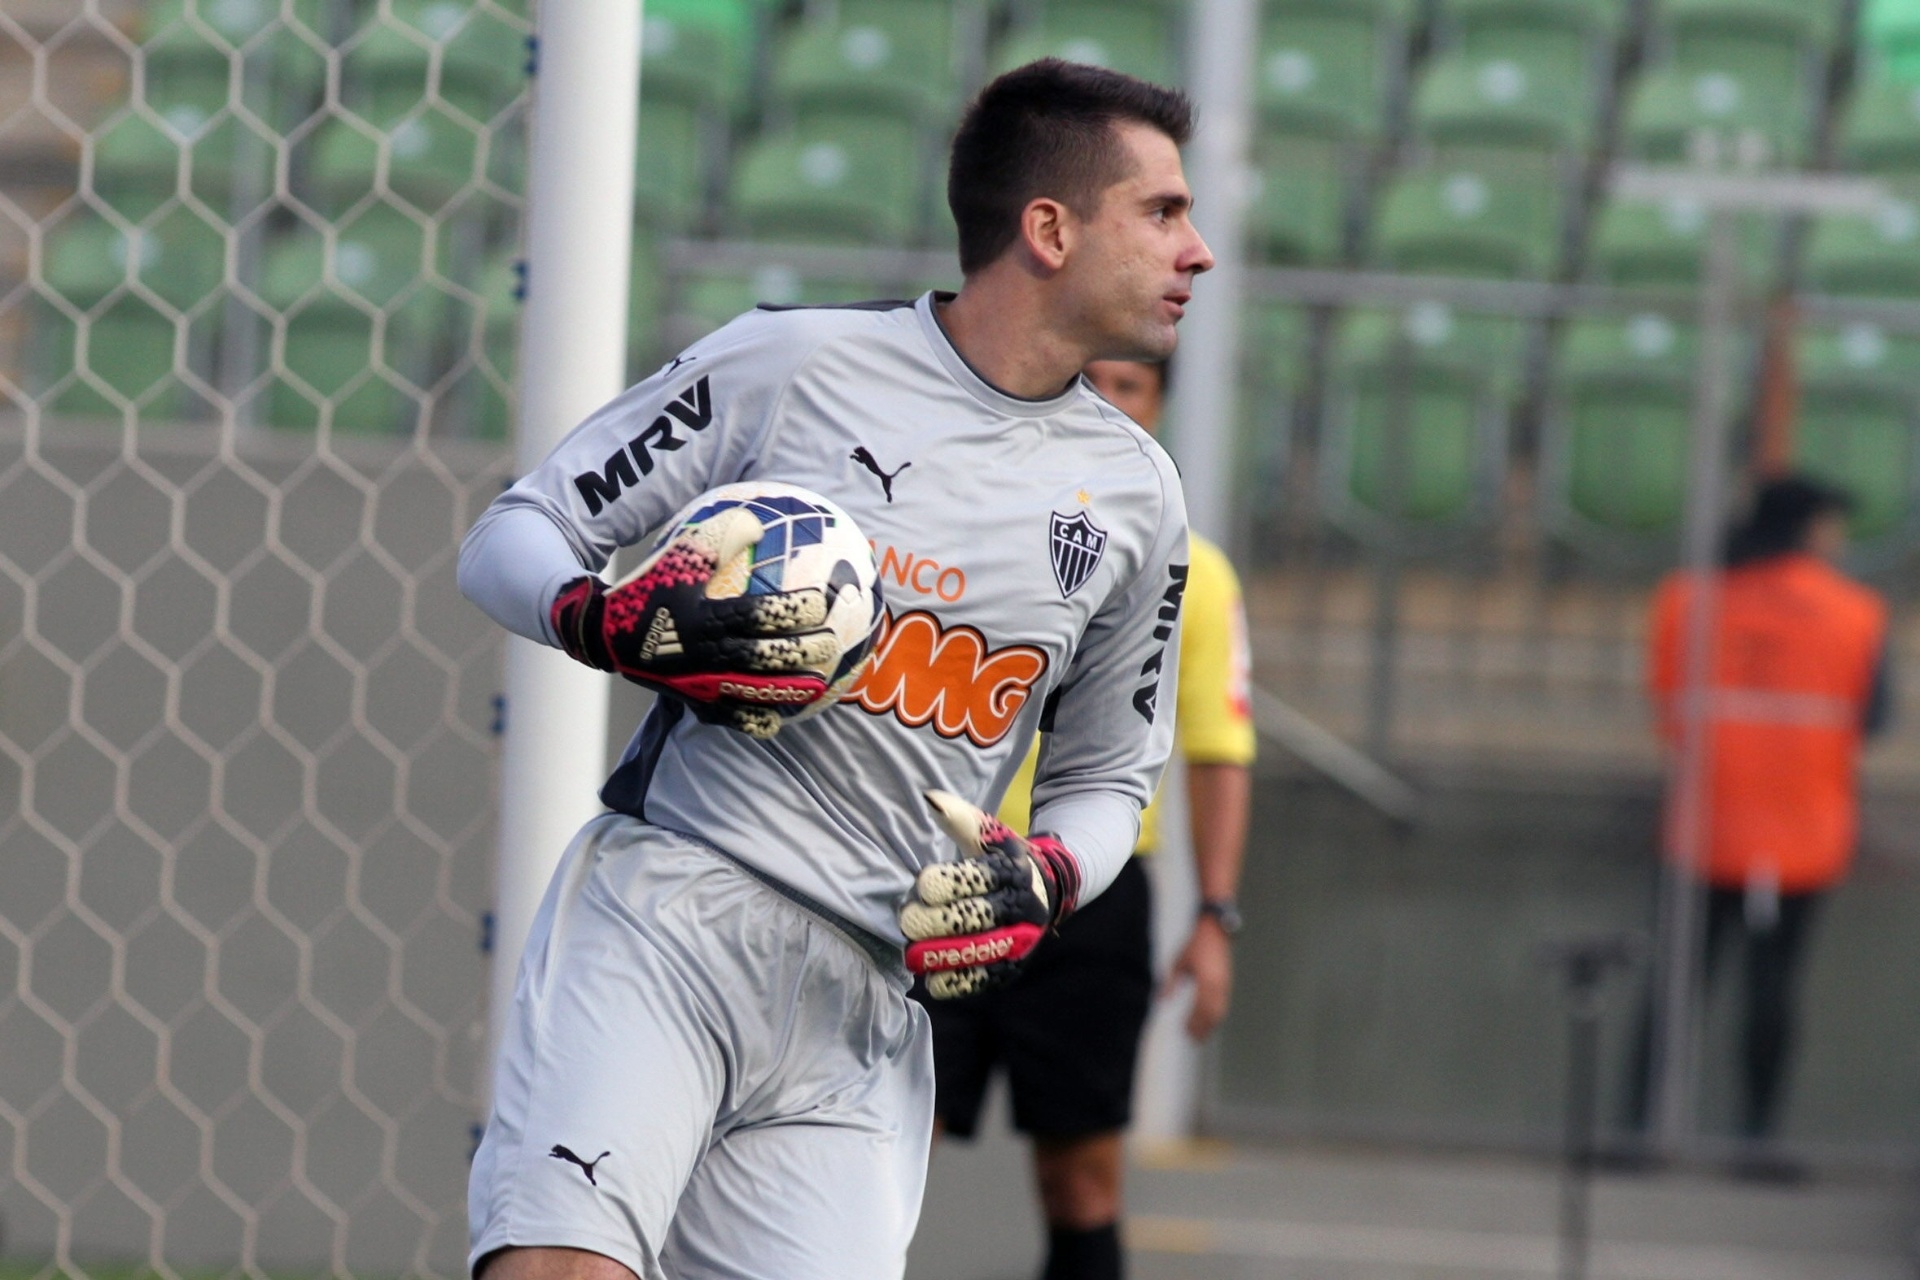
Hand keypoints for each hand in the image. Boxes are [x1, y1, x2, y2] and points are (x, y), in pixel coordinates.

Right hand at [550, 505, 842, 736]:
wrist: (605, 631)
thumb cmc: (651, 586)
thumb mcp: (681, 554)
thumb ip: (722, 537)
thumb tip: (761, 521)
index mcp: (703, 616)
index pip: (756, 614)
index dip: (790, 610)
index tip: (821, 603)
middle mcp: (703, 653)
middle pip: (761, 656)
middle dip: (799, 651)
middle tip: (831, 644)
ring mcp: (698, 681)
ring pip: (750, 691)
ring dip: (785, 690)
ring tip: (818, 687)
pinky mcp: (691, 700)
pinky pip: (727, 717)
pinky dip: (752, 720)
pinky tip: (777, 719)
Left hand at [900, 790, 1081, 998]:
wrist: (1047, 889)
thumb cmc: (1003, 859)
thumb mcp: (989, 834)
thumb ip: (960, 819)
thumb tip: (929, 798)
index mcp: (1012, 871)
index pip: (977, 878)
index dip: (945, 883)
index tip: (922, 884)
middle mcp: (1021, 907)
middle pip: (974, 918)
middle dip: (934, 921)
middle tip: (907, 919)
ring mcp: (1020, 940)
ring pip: (979, 953)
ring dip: (941, 956)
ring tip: (912, 955)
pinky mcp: (1013, 967)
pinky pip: (984, 981)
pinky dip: (955, 983)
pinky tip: (931, 978)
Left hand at [1165, 918, 1232, 1040]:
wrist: (1215, 929)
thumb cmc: (1195, 944)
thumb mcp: (1177, 962)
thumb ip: (1170, 982)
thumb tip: (1161, 1000)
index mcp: (1206, 981)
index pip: (1199, 1009)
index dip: (1192, 1023)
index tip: (1184, 1032)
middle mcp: (1218, 985)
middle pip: (1212, 1014)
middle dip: (1203, 1028)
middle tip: (1192, 1039)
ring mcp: (1225, 984)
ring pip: (1220, 1011)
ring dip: (1211, 1024)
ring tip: (1201, 1034)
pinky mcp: (1227, 982)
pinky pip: (1223, 1004)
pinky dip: (1216, 1015)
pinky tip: (1209, 1020)